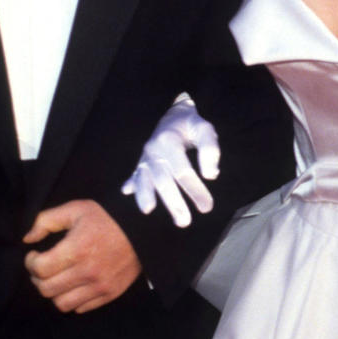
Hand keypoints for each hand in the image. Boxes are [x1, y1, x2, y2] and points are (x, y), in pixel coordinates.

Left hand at [23, 200, 141, 313]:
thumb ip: (46, 221)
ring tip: (57, 278)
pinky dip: (72, 299)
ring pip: (62, 304)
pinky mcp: (110, 294)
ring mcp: (100, 286)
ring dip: (54, 292)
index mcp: (76, 249)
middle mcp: (87, 272)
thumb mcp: (75, 209)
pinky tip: (74, 284)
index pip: (40, 269)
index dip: (30, 263)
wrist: (143, 229)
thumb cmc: (107, 217)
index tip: (35, 255)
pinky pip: (81, 308)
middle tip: (43, 268)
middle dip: (38, 278)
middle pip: (46, 289)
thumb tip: (27, 238)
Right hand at [121, 93, 220, 227]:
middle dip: (173, 202)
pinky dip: (132, 185)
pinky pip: (135, 176)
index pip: (182, 170)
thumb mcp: (205, 129)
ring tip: (148, 211)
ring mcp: (145, 158)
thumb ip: (210, 149)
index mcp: (169, 141)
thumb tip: (211, 176)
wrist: (174, 115)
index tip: (207, 207)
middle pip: (162, 179)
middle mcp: (153, 150)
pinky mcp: (141, 163)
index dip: (195, 190)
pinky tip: (126, 192)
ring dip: (146, 197)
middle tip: (184, 222)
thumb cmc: (192, 125)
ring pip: (144, 180)